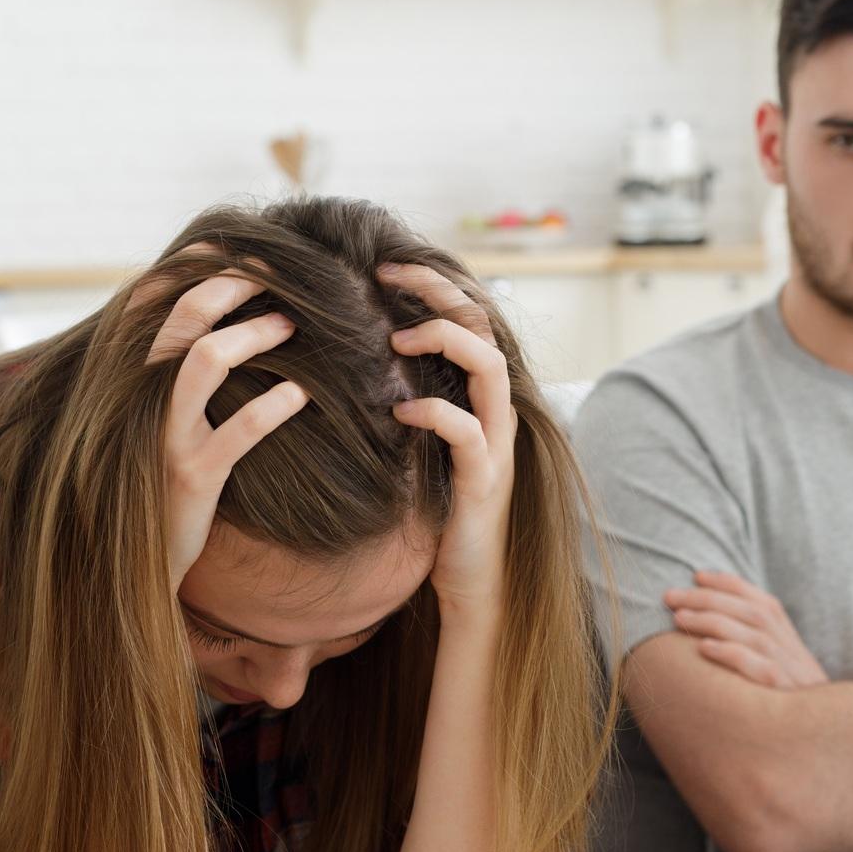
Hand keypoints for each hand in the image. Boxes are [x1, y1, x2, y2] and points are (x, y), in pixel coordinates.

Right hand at [147, 266, 306, 590]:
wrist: (138, 556)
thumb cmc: (166, 477)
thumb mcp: (167, 417)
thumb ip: (183, 372)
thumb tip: (221, 319)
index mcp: (139, 376)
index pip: (158, 300)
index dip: (196, 266)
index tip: (236, 246)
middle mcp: (143, 396)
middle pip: (181, 316)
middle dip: (229, 285)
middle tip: (275, 274)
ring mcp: (167, 434)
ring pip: (204, 360)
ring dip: (253, 334)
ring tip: (292, 325)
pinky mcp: (195, 474)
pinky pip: (239, 430)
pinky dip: (275, 405)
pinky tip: (302, 393)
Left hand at [380, 262, 514, 618]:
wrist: (469, 582)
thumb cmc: (438, 515)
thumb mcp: (419, 447)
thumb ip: (407, 401)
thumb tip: (356, 361)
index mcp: (480, 399)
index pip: (469, 318)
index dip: (432, 287)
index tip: (384, 268)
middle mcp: (497, 412)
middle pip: (484, 327)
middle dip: (439, 294)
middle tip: (388, 276)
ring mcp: (495, 445)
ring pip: (489, 369)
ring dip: (444, 343)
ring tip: (396, 341)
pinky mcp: (483, 481)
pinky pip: (468, 432)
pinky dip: (435, 413)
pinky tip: (399, 411)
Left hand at [664, 570, 828, 689]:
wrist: (819, 730)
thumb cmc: (786, 696)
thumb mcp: (778, 663)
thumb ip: (753, 640)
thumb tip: (712, 620)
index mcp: (786, 634)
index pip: (757, 598)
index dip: (727, 583)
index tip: (696, 575)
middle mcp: (789, 646)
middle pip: (748, 610)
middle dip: (707, 598)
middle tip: (670, 597)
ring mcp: (789, 668)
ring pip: (751, 633)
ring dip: (711, 621)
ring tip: (678, 619)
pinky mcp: (783, 691)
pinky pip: (758, 666)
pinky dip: (731, 653)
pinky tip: (704, 649)